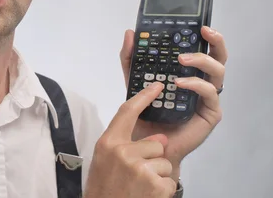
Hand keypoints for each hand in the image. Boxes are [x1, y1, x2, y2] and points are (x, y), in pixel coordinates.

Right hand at [84, 82, 179, 197]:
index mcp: (108, 143)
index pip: (127, 112)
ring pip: (164, 162)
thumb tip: (159, 140)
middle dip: (153, 158)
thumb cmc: (104, 187)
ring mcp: (139, 168)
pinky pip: (169, 180)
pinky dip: (161, 190)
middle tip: (137, 175)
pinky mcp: (154, 184)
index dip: (144, 97)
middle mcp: (123, 152)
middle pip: (155, 143)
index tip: (157, 86)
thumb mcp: (105, 159)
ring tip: (141, 187)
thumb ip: (126, 144)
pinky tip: (147, 195)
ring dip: (157, 176)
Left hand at [120, 26, 226, 177]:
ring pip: (218, 72)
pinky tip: (180, 83)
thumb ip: (131, 59)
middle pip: (219, 57)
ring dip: (201, 61)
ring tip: (182, 59)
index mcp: (189, 72)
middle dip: (216, 41)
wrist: (147, 146)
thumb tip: (130, 33)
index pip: (202, 49)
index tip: (197, 23)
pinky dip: (196, 84)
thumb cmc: (146, 114)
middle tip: (204, 31)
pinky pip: (210, 94)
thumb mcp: (134, 82)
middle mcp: (202, 82)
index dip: (205, 35)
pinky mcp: (211, 113)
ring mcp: (208, 97)